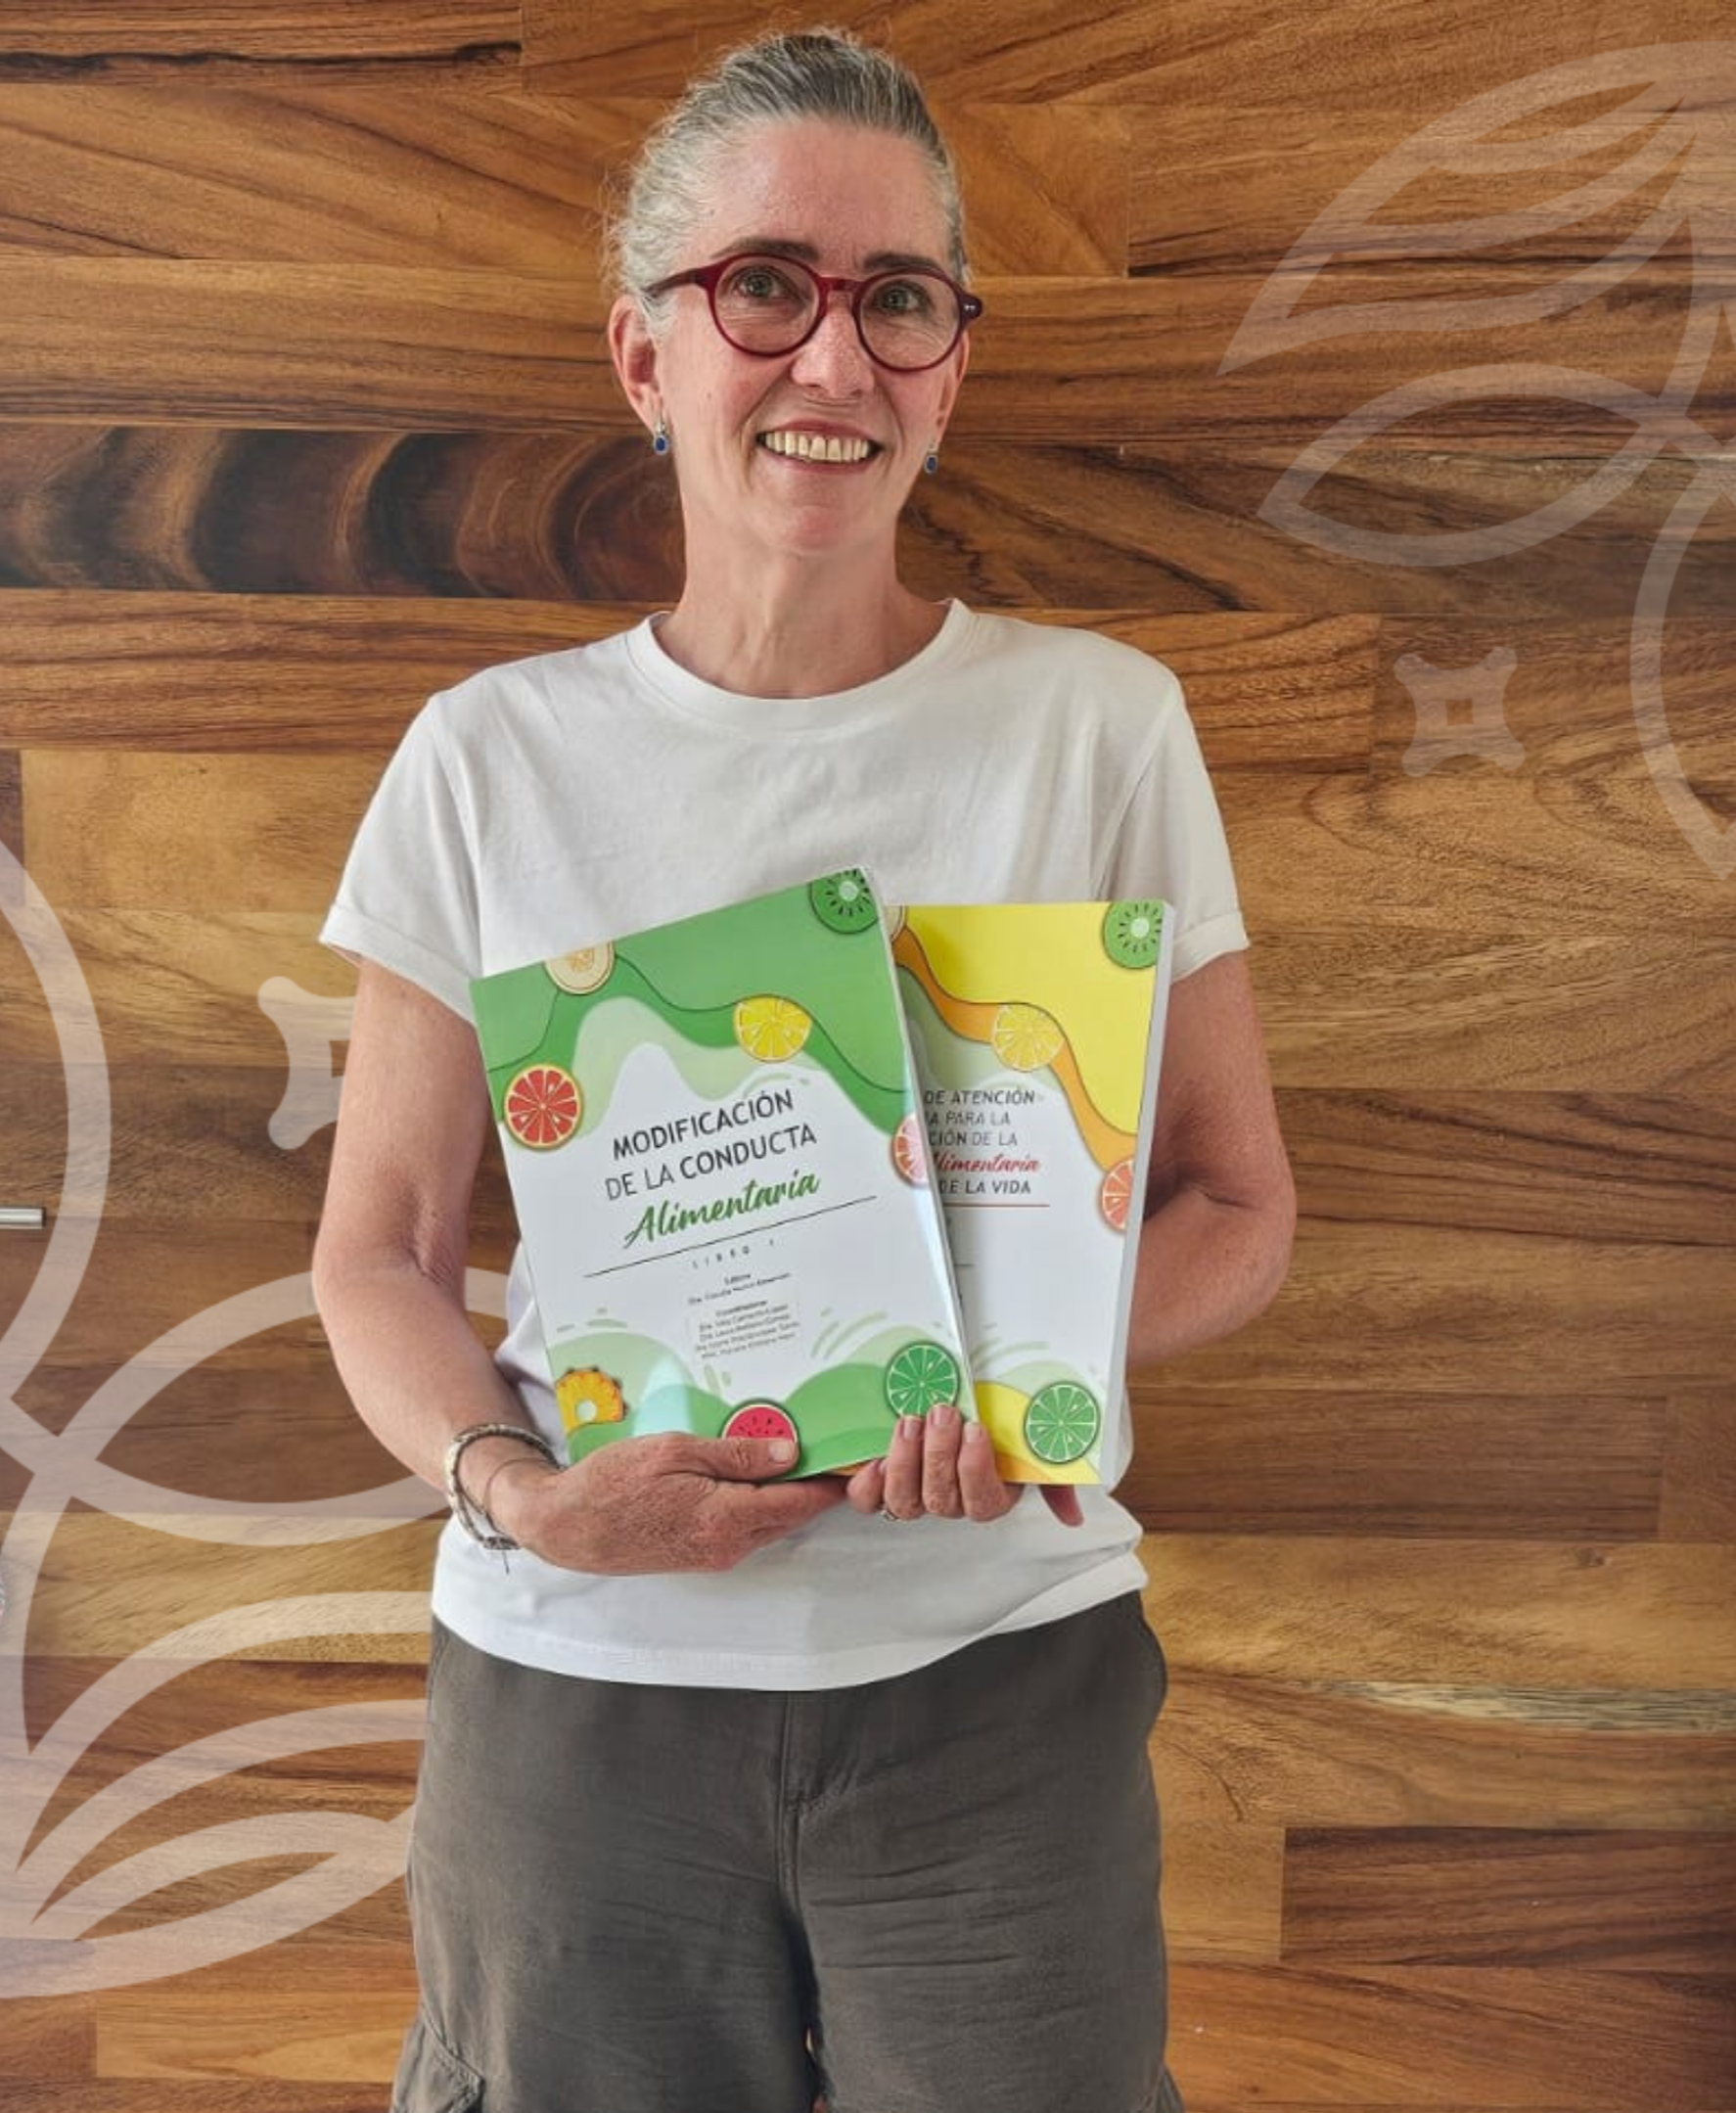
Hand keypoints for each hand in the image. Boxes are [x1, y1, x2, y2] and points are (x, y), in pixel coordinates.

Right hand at [490, 1432, 847, 1574]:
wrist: (566, 1527)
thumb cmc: (612, 1482)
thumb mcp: (674, 1451)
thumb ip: (736, 1454)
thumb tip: (791, 1452)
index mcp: (726, 1518)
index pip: (801, 1501)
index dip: (834, 1479)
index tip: (858, 1454)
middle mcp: (729, 1545)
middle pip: (793, 1514)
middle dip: (818, 1484)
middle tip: (837, 1444)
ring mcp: (716, 1554)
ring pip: (771, 1521)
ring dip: (788, 1492)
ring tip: (799, 1449)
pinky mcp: (702, 1554)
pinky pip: (747, 1527)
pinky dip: (761, 1502)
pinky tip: (755, 1472)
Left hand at [841, 1402, 1084, 1526]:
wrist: (962, 1396)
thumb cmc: (999, 1417)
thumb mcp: (1033, 1442)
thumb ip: (1055, 1479)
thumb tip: (1073, 1517)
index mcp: (990, 1495)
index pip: (982, 1501)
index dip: (975, 1470)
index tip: (977, 1429)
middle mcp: (952, 1500)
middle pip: (941, 1501)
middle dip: (939, 1455)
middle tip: (942, 1412)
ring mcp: (915, 1493)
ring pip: (905, 1501)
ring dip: (906, 1461)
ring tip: (910, 1422)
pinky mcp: (882, 1482)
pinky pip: (869, 1499)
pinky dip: (869, 1481)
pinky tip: (876, 1456)